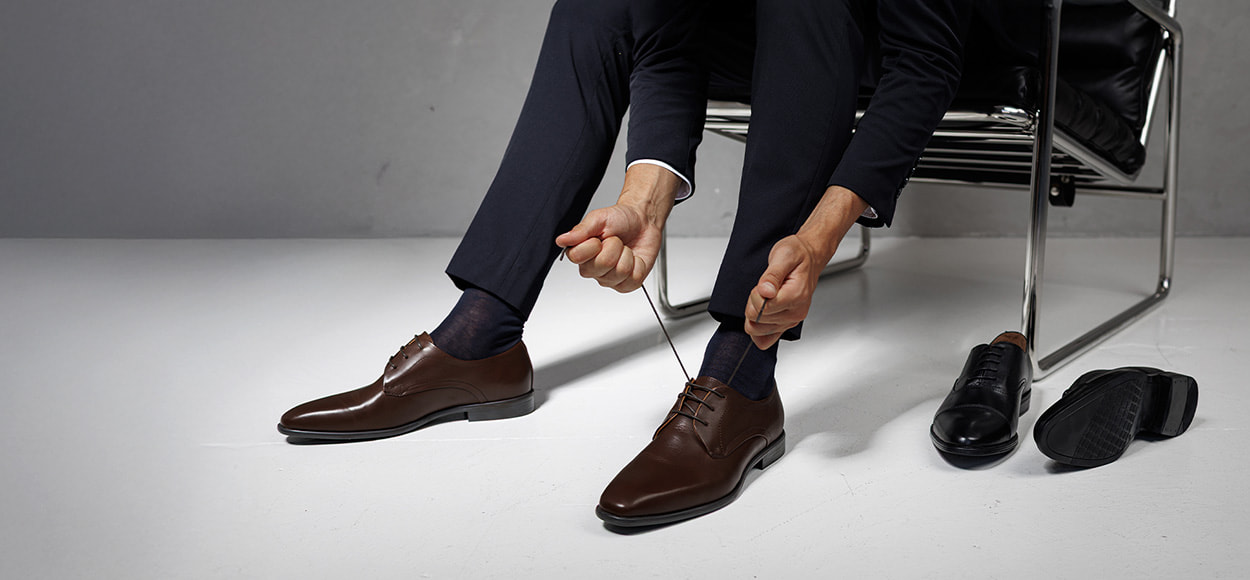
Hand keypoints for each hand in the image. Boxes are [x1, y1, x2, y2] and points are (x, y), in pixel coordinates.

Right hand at [555, 203, 662, 292]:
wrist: (642, 222)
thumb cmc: (620, 220)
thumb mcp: (599, 218)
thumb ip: (581, 230)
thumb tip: (562, 240)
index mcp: (581, 253)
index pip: (577, 257)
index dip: (592, 245)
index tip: (599, 237)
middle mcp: (593, 269)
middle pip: (602, 264)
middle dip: (614, 247)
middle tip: (615, 241)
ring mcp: (609, 279)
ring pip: (620, 272)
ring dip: (626, 255)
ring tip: (624, 248)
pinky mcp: (626, 285)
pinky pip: (633, 279)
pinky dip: (638, 265)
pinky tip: (633, 258)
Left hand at [744, 234, 829, 348]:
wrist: (810, 257)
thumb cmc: (797, 254)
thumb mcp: (782, 255)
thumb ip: (771, 276)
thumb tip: (765, 292)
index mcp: (795, 296)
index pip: (762, 309)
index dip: (755, 296)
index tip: (763, 284)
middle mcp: (796, 312)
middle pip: (757, 321)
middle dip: (754, 304)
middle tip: (765, 289)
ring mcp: (792, 320)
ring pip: (758, 330)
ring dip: (755, 315)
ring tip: (766, 298)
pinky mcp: (787, 324)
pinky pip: (766, 340)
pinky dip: (758, 331)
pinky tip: (761, 315)